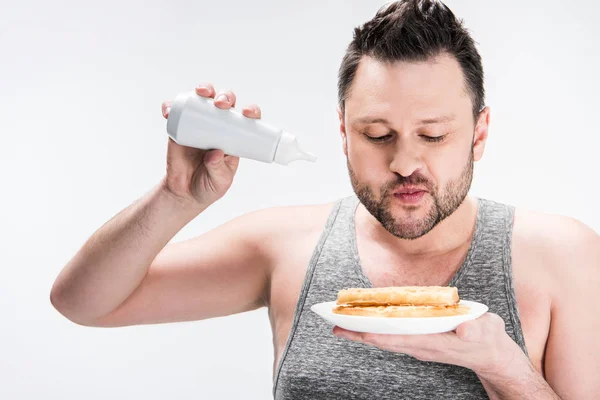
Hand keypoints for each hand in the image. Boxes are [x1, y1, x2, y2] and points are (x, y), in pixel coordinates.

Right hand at [160, 83, 261, 206]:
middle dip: (225, 96)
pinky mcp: (179, 127)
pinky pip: (175, 111)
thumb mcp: (219, 181)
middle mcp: (219, 125)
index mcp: (235, 136)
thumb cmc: (208, 186)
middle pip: (225, 102)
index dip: (250, 110)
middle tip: (221, 104)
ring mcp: (198, 123)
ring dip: (203, 90)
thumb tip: (215, 152)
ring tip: (200, 93)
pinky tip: (169, 108)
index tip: (247, 113)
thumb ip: (218, 168)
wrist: (184, 193)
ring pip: (203, 99)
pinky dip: (171, 106)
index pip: (246, 118)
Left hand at [333, 312, 529, 380]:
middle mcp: (420, 346)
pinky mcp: (419, 342)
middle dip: (358, 334)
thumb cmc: (488, 340)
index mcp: (433, 342)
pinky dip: (376, 330)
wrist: (491, 355)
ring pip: (385, 340)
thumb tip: (463, 331)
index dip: (376, 334)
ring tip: (341, 324)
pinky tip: (365, 323)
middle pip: (384, 341)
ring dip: (363, 333)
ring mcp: (418, 345)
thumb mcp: (487, 332)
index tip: (355, 329)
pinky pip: (392, 337)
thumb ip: (476, 330)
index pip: (398, 338)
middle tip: (333, 325)